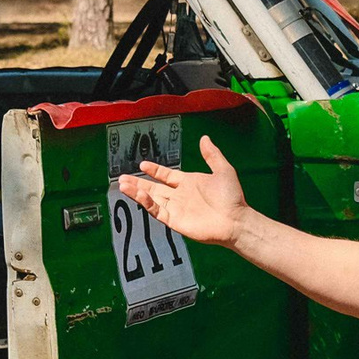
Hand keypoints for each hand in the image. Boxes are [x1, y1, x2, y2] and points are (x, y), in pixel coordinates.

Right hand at [114, 136, 248, 245]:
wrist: (236, 219)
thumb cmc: (232, 197)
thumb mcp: (223, 170)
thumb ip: (212, 155)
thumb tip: (204, 138)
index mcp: (188, 183)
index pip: (166, 176)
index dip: (155, 170)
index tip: (142, 164)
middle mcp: (180, 196)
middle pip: (154, 188)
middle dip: (138, 183)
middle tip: (122, 177)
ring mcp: (176, 209)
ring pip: (151, 199)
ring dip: (137, 192)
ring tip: (122, 185)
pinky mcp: (175, 221)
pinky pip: (157, 210)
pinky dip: (146, 203)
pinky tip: (138, 194)